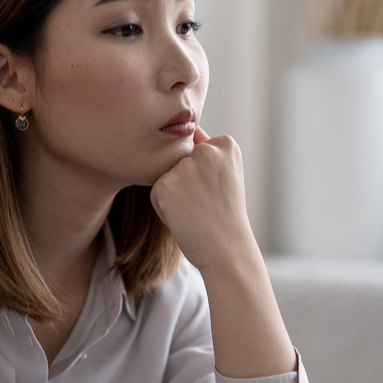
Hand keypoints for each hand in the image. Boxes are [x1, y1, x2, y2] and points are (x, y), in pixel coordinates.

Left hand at [150, 127, 257, 272]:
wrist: (227, 250)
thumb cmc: (225, 216)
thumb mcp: (225, 175)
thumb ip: (206, 153)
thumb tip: (184, 131)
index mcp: (226, 144)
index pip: (196, 147)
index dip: (202, 175)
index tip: (217, 193)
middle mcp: (206, 150)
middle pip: (179, 160)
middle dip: (186, 183)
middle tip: (206, 205)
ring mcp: (185, 167)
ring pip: (166, 176)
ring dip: (174, 195)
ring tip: (196, 212)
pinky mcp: (165, 185)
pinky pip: (155, 193)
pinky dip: (164, 209)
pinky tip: (184, 218)